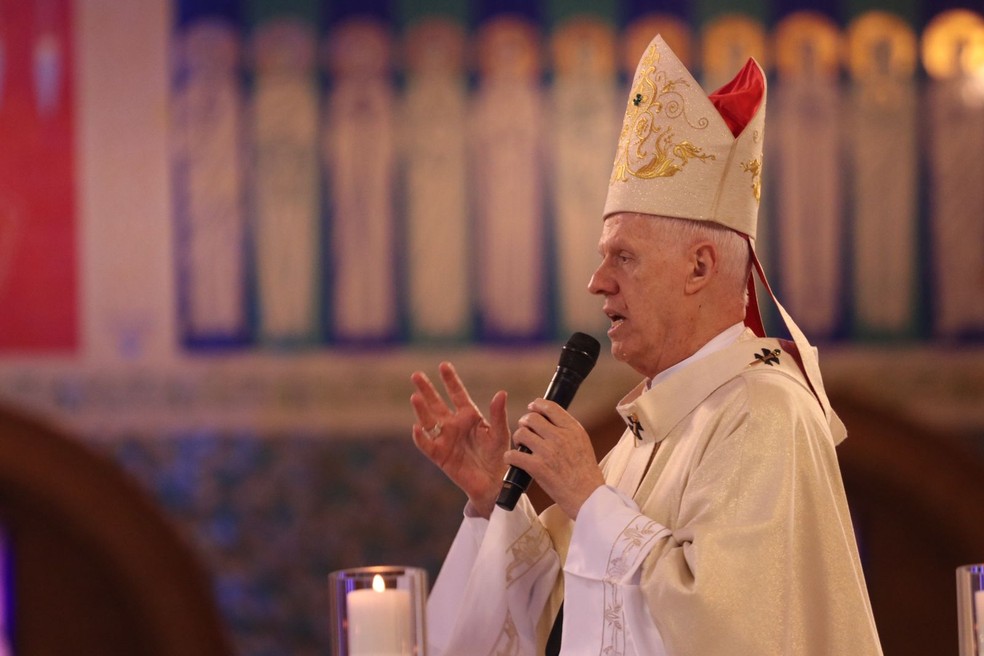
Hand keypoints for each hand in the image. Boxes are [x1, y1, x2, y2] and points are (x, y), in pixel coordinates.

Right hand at [410, 362, 509, 517]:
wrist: (494, 482)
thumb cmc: (499, 456)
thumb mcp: (500, 433)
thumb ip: (498, 414)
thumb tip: (501, 392)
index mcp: (469, 416)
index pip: (457, 394)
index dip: (450, 380)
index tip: (443, 365)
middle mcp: (454, 425)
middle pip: (437, 404)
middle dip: (427, 390)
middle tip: (416, 375)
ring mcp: (445, 439)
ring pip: (429, 421)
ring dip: (421, 409)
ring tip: (415, 397)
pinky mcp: (440, 455)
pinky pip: (427, 445)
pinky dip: (421, 437)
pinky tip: (417, 427)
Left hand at [507, 399, 604, 518]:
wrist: (588, 497)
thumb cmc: (585, 473)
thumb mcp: (583, 443)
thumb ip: (567, 430)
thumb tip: (549, 418)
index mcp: (573, 429)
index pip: (550, 407)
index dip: (537, 405)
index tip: (532, 408)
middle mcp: (560, 437)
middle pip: (532, 418)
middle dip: (525, 422)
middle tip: (525, 429)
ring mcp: (548, 452)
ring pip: (521, 433)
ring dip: (518, 439)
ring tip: (521, 446)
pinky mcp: (537, 467)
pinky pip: (514, 454)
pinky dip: (510, 457)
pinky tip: (514, 460)